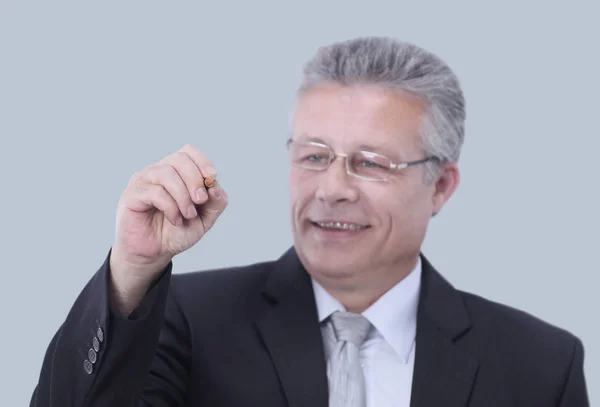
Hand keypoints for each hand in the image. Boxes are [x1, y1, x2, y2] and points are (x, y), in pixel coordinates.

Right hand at [109, 144, 227, 308]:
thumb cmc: (177, 233)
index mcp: (176, 173)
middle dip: (195, 180)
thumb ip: (216, 201)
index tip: (212, 178)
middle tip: (201, 201)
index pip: (187, 152)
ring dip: (183, 195)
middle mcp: (158, 172)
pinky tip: (175, 219)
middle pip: (179, 159)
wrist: (155, 253)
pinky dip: (170, 206)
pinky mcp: (131, 195)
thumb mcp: (205, 219)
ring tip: (188, 215)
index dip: (202, 161)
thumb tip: (215, 184)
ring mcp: (143, 181)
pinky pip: (154, 191)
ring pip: (166, 173)